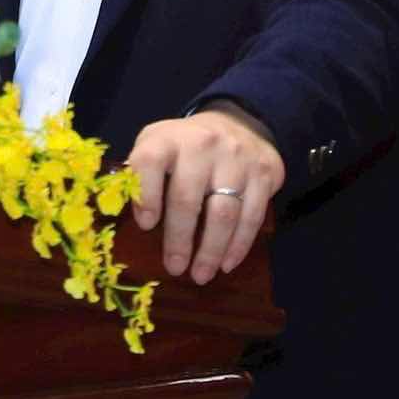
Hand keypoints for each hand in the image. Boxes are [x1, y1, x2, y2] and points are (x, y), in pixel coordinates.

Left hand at [125, 104, 284, 284]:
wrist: (238, 123)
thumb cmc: (185, 145)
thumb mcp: (157, 145)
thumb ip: (142, 173)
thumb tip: (135, 218)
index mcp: (167, 139)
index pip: (150, 162)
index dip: (146, 194)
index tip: (145, 225)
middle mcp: (201, 145)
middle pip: (187, 197)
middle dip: (179, 238)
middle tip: (174, 268)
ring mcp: (236, 159)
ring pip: (223, 212)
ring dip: (210, 249)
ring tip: (200, 275)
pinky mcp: (263, 174)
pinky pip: (252, 216)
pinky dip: (238, 245)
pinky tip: (226, 264)